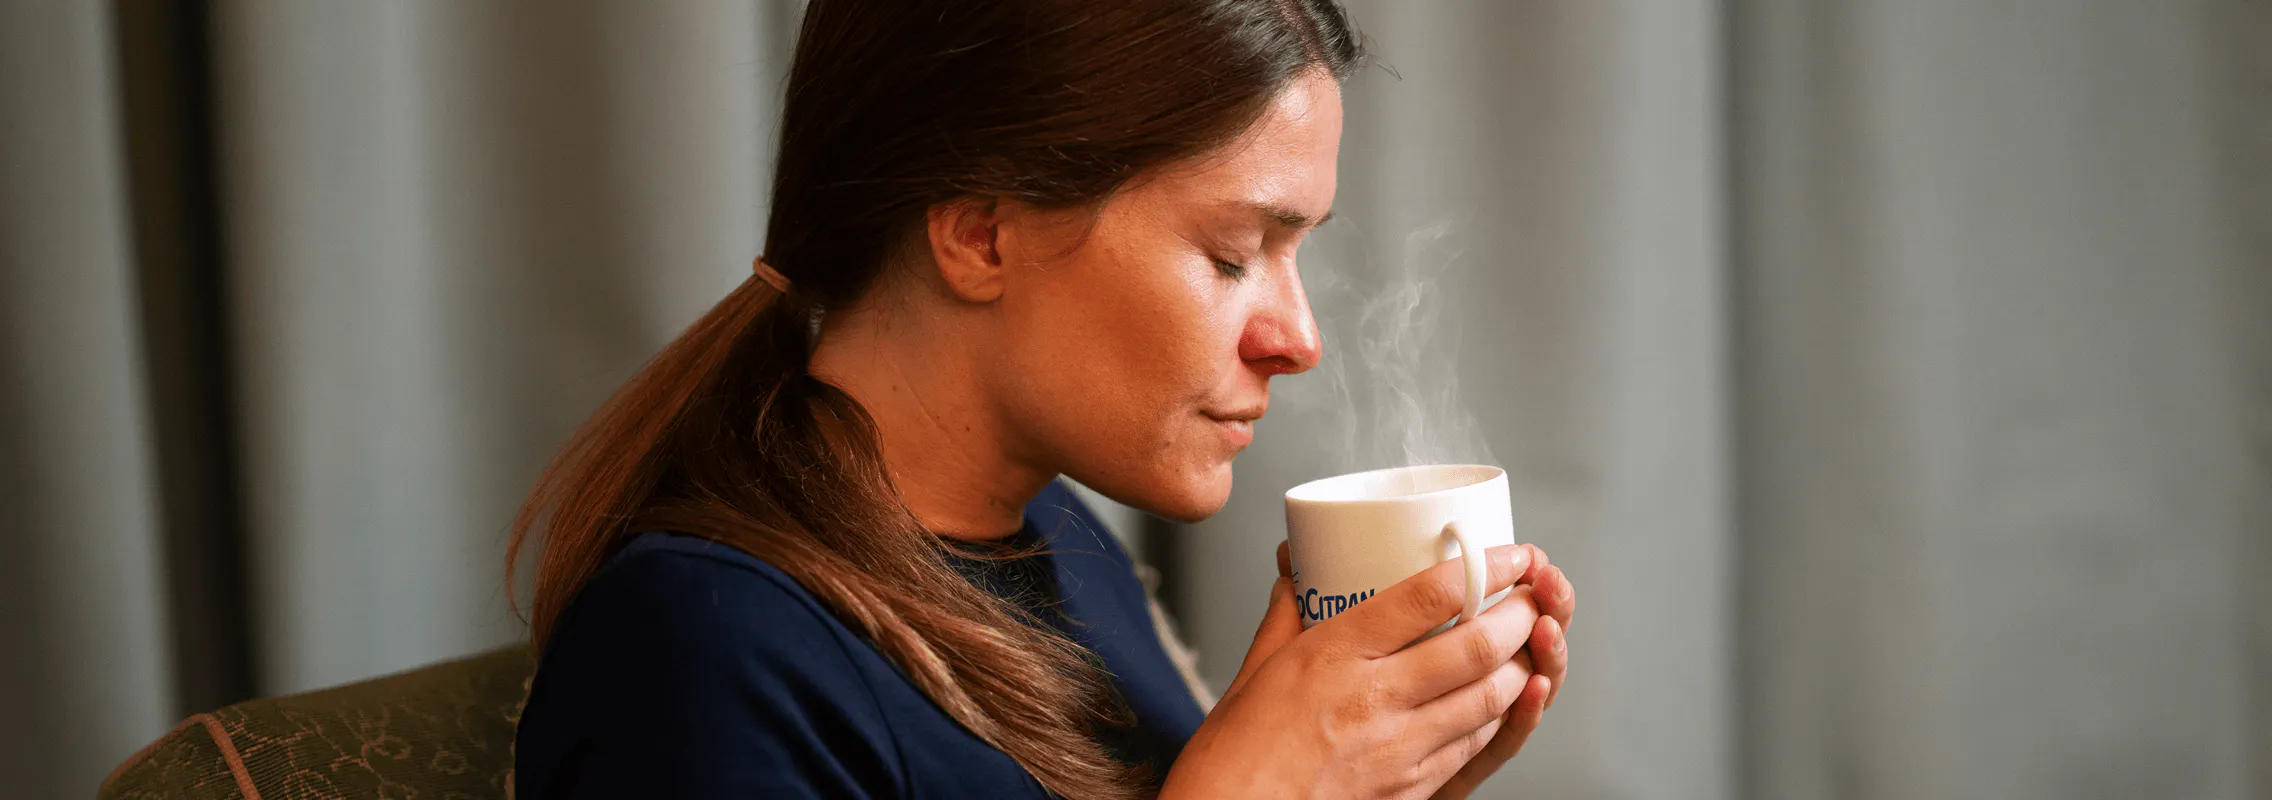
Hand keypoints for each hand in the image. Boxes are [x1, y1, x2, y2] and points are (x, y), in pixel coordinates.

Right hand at [1161, 542, 1550, 798]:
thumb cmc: (1235, 757)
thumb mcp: (1254, 670)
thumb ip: (1286, 616)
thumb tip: (1295, 572)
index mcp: (1335, 655)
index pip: (1430, 596)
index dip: (1486, 567)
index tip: (1510, 553)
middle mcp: (1375, 698)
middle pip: (1477, 646)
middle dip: (1520, 615)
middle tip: (1530, 596)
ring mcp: (1400, 748)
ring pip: (1489, 698)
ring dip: (1521, 665)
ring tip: (1527, 642)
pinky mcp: (1411, 787)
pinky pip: (1473, 744)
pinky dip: (1498, 714)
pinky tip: (1498, 698)